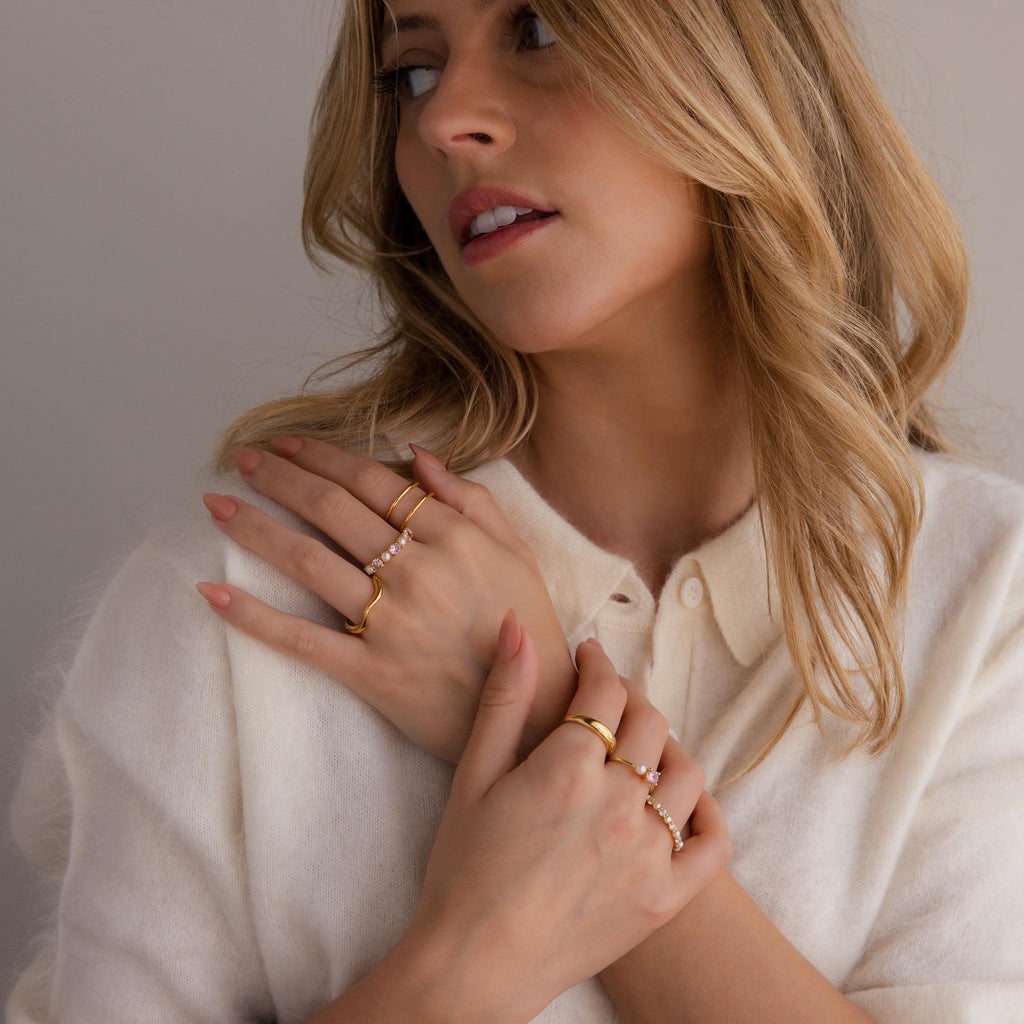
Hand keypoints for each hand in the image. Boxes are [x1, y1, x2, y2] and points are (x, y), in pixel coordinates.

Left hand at [197, 438, 575, 761]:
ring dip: (255, 528)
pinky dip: (253, 616)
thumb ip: (471, 498)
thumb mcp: (517, 551)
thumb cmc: (526, 624)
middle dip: (280, 479)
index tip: (287, 445)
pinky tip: (212, 593)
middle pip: (332, 511)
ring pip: (308, 562)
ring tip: (216, 506)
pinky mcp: (372, 671)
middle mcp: (417, 571)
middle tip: (242, 460)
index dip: (322, 458)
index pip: (372, 482)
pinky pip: (301, 640)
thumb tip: (416, 454)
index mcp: (452, 535)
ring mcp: (391, 622)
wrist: (534, 710)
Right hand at [391, 621, 731, 1023]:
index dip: (598, 663)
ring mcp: (647, 853)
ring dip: (666, 747)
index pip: (605, 691)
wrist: (475, 964)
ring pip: (686, 773)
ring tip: (639, 747)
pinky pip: (713, 843)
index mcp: (567, 768)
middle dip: (628, 698)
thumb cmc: (464, 868)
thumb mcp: (474, 774)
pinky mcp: (664, 897)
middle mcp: (617, 804)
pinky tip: (683, 801)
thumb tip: (517, 625)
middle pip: (649, 723)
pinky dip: (707, 813)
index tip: (588, 657)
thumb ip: (504, 697)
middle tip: (606, 700)